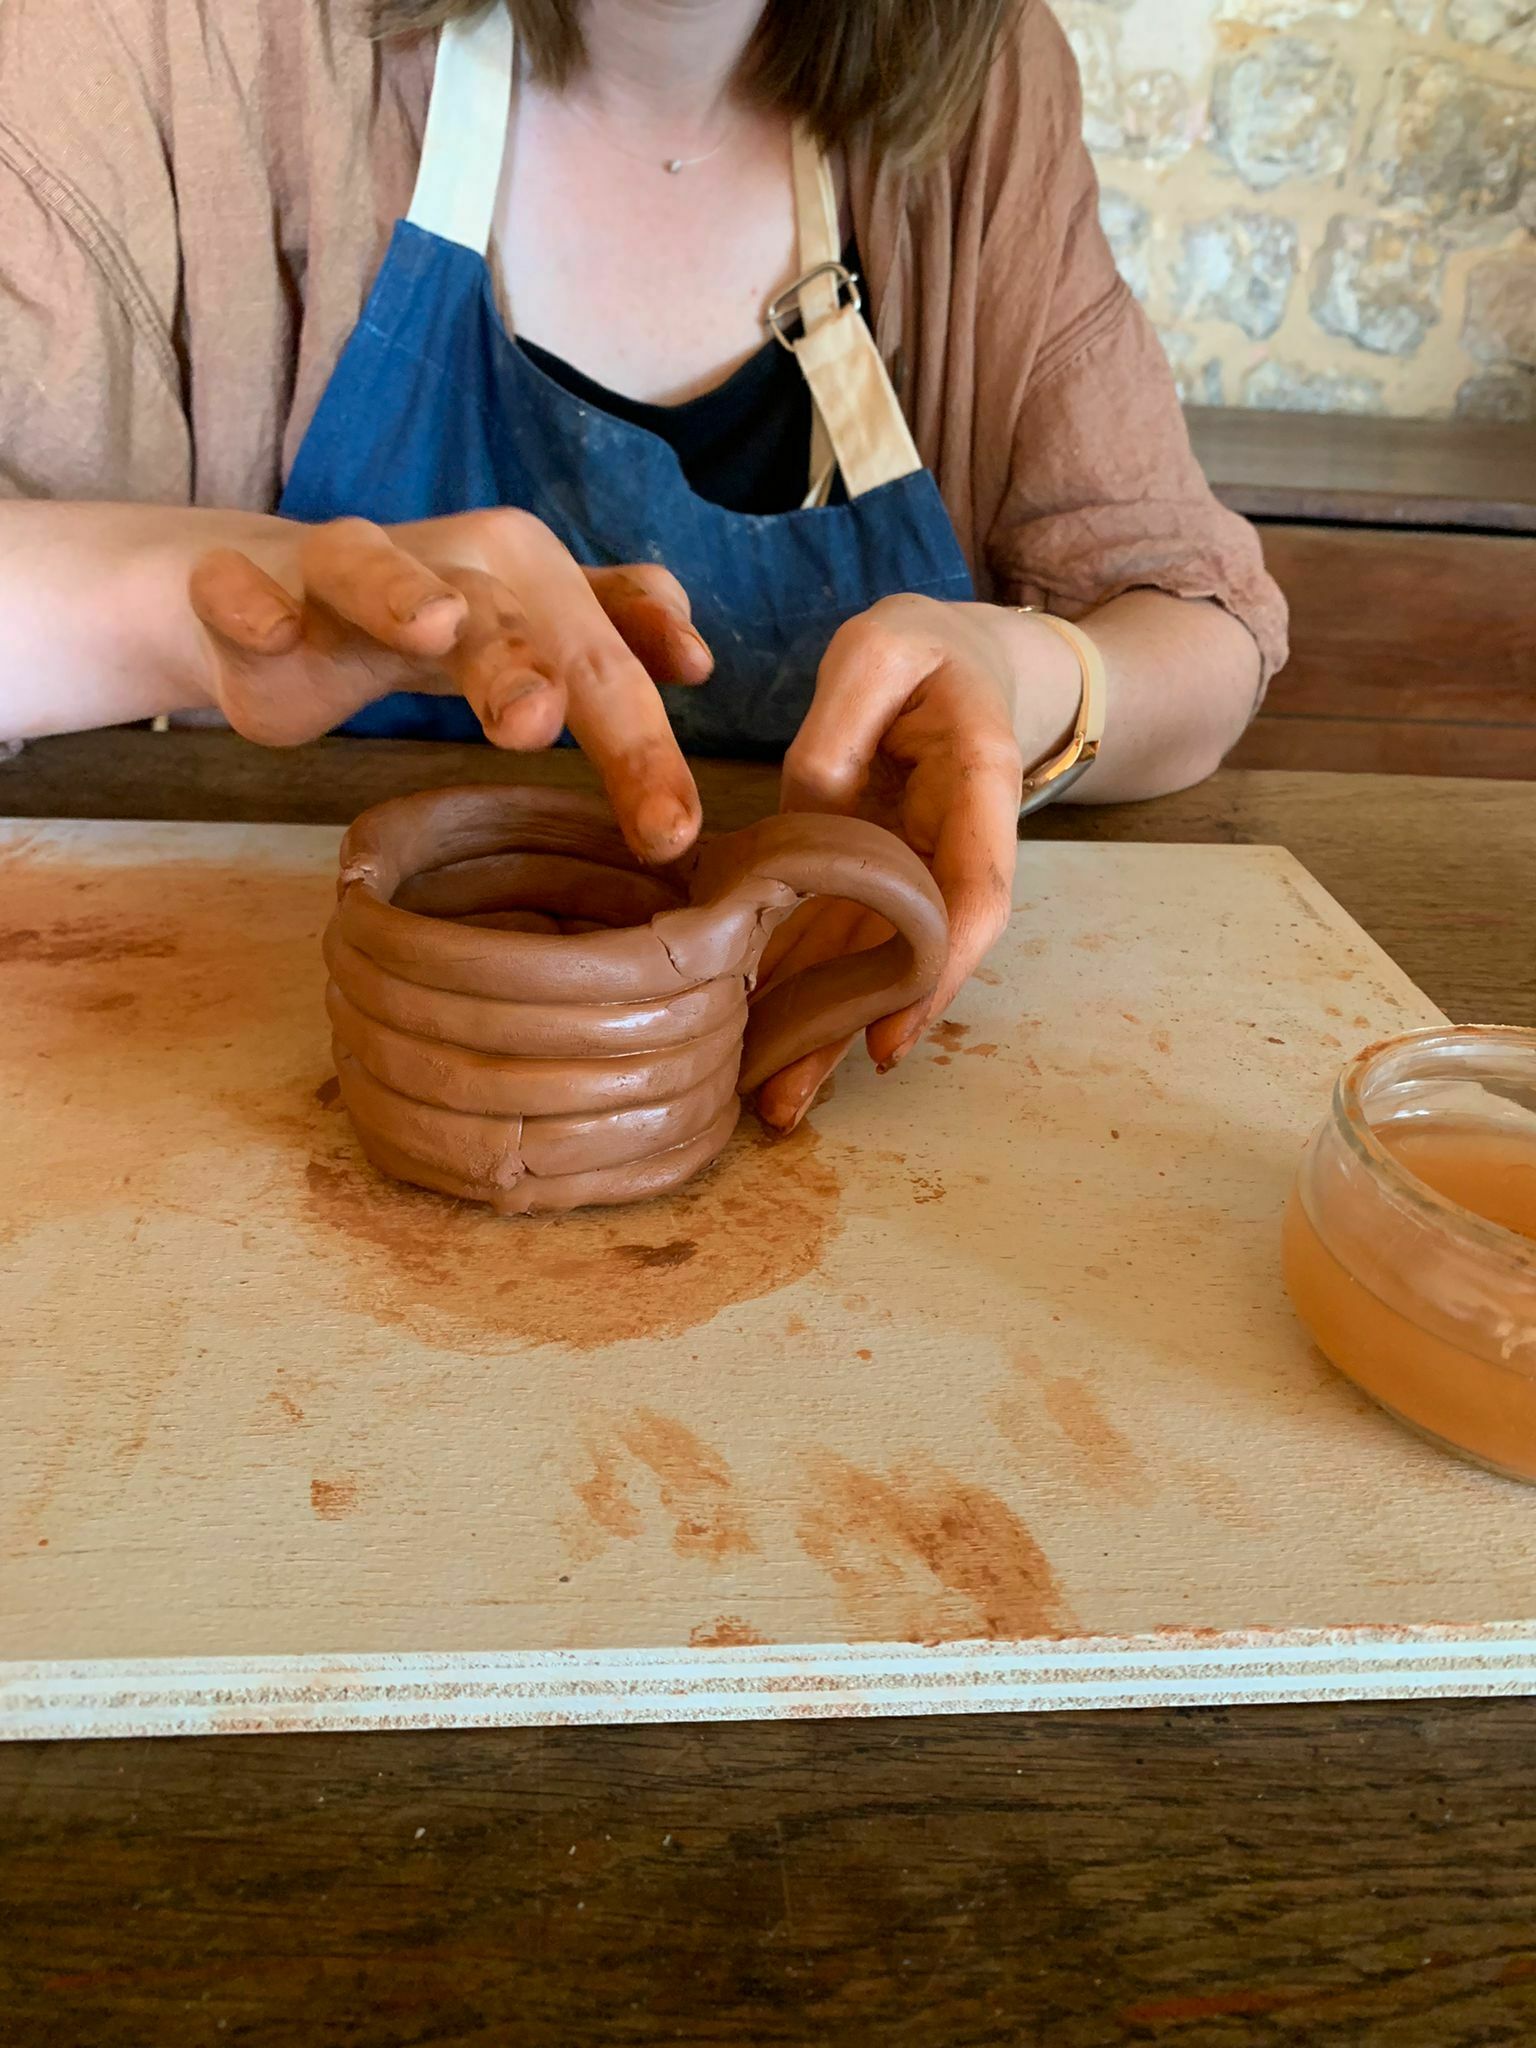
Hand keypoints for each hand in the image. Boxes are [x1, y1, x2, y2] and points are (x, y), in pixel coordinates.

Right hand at [186, 509, 713, 864]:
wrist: (262, 598)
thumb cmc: (421, 629)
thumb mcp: (524, 636)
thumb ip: (610, 643)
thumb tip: (696, 656)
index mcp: (529, 583)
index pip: (605, 653)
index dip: (645, 714)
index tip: (680, 779)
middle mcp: (449, 565)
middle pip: (509, 619)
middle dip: (536, 671)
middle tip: (548, 728)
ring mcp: (342, 575)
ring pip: (376, 570)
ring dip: (406, 592)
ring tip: (436, 626)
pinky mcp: (245, 594)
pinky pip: (241, 592)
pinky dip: (250, 604)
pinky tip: (266, 628)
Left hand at [754, 595, 1081, 1130]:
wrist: (959, 663)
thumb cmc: (925, 651)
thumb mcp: (880, 648)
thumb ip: (841, 719)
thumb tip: (805, 811)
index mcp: (977, 786)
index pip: (976, 894)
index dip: (939, 971)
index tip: (891, 1034)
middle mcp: (953, 847)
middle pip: (916, 957)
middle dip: (855, 1032)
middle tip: (791, 1101)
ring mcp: (913, 874)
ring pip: (873, 963)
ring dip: (825, 1033)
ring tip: (769, 1103)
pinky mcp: (873, 881)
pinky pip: (841, 940)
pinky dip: (805, 988)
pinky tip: (763, 1040)